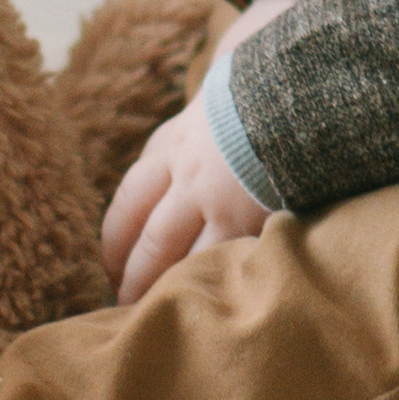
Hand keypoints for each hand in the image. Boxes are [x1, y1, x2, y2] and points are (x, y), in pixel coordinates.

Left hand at [100, 0, 300, 306]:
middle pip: (143, 237)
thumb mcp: (207, 107)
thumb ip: (188, 142)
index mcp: (170, 145)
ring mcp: (212, 198)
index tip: (108, 262)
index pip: (127, 200)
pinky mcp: (244, 216)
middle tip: (121, 303)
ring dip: (157, 288)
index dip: (114, 238)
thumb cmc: (255, 94)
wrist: (290, 85)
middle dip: (129, 274)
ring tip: (152, 314)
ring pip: (171, 256)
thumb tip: (172, 169)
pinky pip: (215, 260)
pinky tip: (200, 301)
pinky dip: (203, 284)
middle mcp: (183, 174)